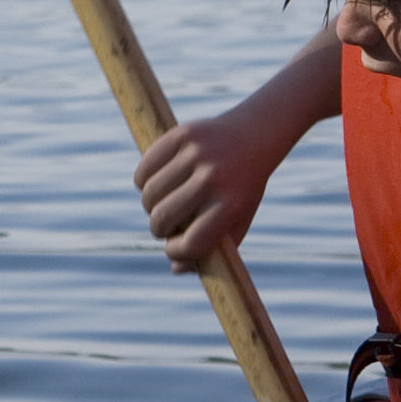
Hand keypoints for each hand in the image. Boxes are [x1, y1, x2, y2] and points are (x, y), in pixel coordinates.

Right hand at [137, 114, 273, 270]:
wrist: (257, 133)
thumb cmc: (244, 187)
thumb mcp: (238, 220)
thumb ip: (212, 251)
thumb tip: (175, 267)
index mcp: (231, 205)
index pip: (190, 244)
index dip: (177, 252)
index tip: (175, 247)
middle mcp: (213, 179)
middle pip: (161, 220)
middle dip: (159, 229)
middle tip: (167, 224)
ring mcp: (196, 155)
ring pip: (148, 196)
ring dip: (150, 205)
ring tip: (164, 201)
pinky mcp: (181, 135)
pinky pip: (143, 171)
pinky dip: (143, 181)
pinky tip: (157, 181)